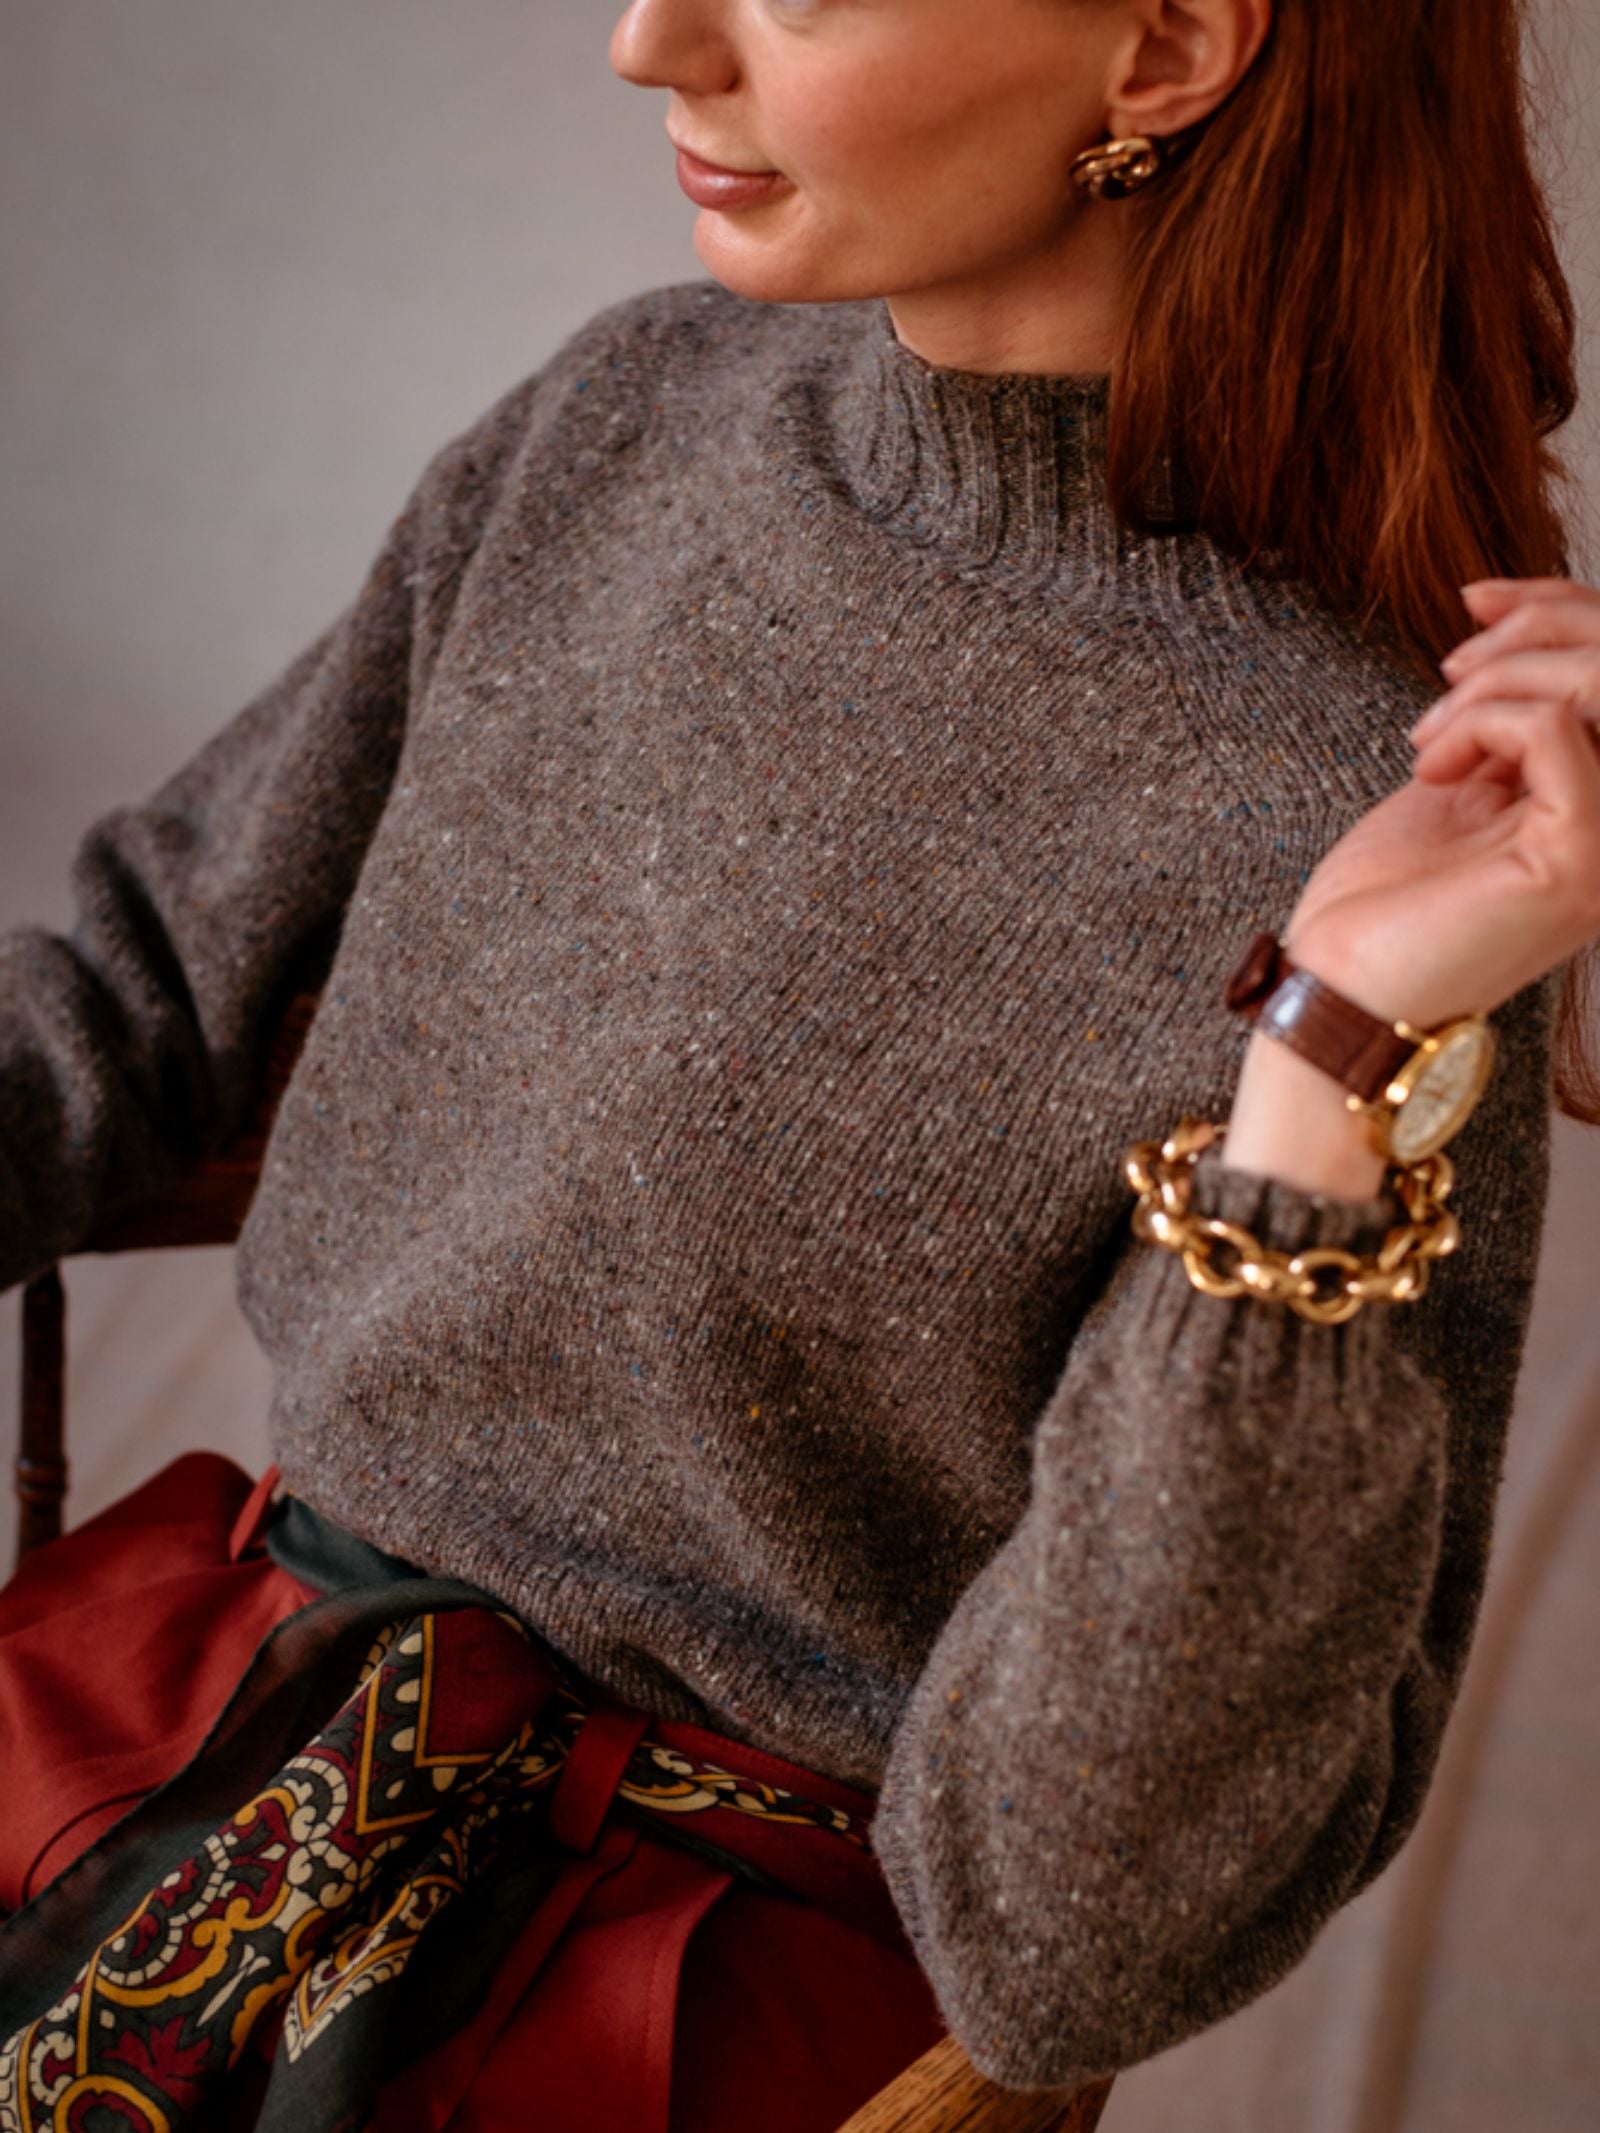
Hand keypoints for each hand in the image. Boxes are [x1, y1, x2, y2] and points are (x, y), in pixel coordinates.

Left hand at [1283, 577, 1599, 1027]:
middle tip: (1447, 674)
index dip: (1561, 609)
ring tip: (1429, 736)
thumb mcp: (1459, 780)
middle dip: (1531, 632)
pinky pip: (1556, 729)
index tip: (1477, 598)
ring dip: (1497, 680)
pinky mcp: (1578, 860)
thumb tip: (1511, 619)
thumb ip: (1509, 718)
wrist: (1338, 992)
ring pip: (1599, 686)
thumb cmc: (1385, 902)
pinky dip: (1483, 722)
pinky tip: (1434, 768)